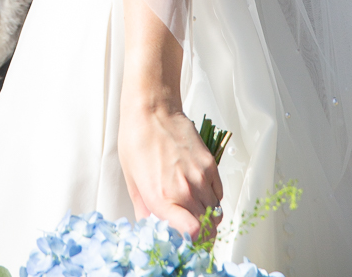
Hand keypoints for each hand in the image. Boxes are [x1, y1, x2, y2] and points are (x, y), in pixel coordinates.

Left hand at [118, 97, 221, 240]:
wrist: (152, 109)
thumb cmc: (137, 140)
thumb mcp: (132, 181)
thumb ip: (145, 211)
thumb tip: (152, 228)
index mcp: (162, 197)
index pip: (193, 234)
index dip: (191, 242)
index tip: (184, 240)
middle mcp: (185, 190)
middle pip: (208, 229)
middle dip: (201, 235)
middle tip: (190, 230)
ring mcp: (200, 177)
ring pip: (216, 213)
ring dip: (207, 217)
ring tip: (193, 210)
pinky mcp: (210, 164)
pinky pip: (219, 194)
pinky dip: (212, 199)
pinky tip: (199, 192)